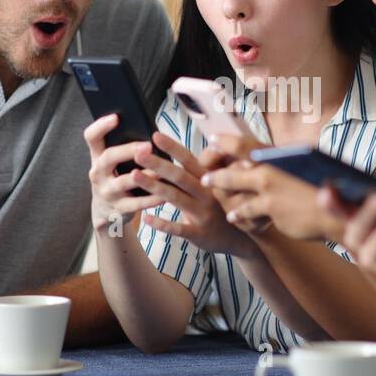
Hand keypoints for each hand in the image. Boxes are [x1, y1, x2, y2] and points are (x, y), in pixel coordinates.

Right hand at [84, 113, 166, 229]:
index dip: (101, 126)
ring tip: (160, 171)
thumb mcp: (113, 164)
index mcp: (97, 157)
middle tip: (148, 146)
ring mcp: (107, 192)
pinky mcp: (118, 209)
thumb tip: (150, 132)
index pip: (92, 137)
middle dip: (127, 151)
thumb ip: (124, 148)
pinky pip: (136, 204)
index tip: (116, 117)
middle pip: (108, 158)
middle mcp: (98, 173)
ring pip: (123, 182)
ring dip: (143, 176)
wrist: (106, 212)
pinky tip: (165, 194)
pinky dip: (151, 199)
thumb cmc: (116, 178)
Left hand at [136, 131, 259, 257]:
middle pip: (180, 176)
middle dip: (158, 163)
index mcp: (208, 181)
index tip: (156, 135)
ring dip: (154, 186)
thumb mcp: (215, 188)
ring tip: (134, 175)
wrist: (241, 239)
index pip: (189, 160)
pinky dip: (162, 224)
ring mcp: (203, 214)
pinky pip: (179, 229)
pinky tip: (145, 218)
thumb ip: (197, 174)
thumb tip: (178, 153)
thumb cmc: (222, 208)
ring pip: (177, 198)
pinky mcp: (200, 234)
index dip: (173, 148)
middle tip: (137, 153)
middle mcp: (207, 194)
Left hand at [202, 135, 339, 241]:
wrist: (337, 210)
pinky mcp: (270, 208)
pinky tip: (235, 218)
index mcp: (278, 154)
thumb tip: (260, 163)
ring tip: (223, 205)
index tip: (212, 141)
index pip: (244, 145)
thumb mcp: (302, 168)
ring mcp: (269, 188)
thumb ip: (281, 166)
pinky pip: (246, 211)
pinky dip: (240, 215)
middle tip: (206, 178)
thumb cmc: (321, 188)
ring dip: (225, 196)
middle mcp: (271, 168)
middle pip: (234, 169)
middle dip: (216, 175)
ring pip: (236, 191)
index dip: (225, 142)